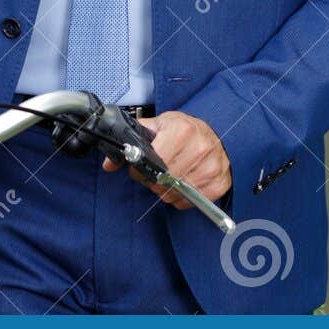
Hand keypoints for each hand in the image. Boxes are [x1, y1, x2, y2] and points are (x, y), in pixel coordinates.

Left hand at [102, 111, 230, 208]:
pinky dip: (180, 197)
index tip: (142, 163)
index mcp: (182, 130)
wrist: (216, 136)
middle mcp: (200, 149)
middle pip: (162, 180)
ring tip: (170, 175)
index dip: (141, 166)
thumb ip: (133, 140)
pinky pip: (188, 202)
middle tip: (155, 170)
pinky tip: (183, 183)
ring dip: (165, 189)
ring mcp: (211, 168)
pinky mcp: (219, 184)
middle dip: (152, 179)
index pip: (153, 161)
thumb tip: (110, 163)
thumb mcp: (159, 125)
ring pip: (173, 194)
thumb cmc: (185, 130)